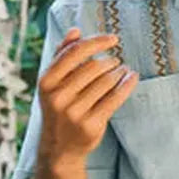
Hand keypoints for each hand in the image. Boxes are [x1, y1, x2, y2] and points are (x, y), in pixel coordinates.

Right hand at [37, 28, 137, 167]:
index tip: (113, 38)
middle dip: (110, 61)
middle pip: (93, 67)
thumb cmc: (58, 108)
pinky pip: (115, 98)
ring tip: (123, 70)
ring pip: (106, 82)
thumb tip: (75, 30)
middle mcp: (58, 97)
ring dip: (119, 72)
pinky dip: (126, 85)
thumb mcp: (52, 83)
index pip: (74, 53)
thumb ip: (61, 56)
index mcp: (46, 82)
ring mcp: (75, 112)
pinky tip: (131, 78)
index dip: (96, 42)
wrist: (59, 148)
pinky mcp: (91, 125)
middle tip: (116, 62)